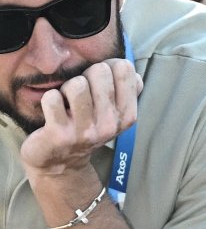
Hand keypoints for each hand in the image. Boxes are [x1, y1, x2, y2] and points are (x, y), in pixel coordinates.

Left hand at [20, 59, 141, 178]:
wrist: (62, 162)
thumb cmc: (86, 128)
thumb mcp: (113, 113)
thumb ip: (126, 91)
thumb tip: (132, 73)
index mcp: (127, 116)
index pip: (124, 69)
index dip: (109, 66)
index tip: (100, 82)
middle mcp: (110, 124)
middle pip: (100, 71)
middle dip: (86, 75)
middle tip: (81, 93)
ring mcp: (85, 131)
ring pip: (77, 84)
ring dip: (66, 87)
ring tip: (67, 101)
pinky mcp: (60, 134)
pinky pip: (52, 98)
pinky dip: (49, 98)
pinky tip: (53, 110)